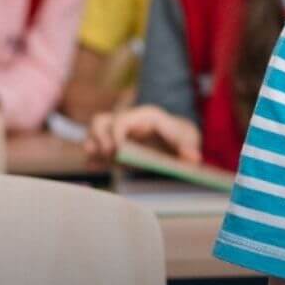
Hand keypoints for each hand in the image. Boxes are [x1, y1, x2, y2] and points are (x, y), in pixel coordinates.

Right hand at [83, 104, 202, 163]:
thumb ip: (190, 147)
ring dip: (92, 146)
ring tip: (100, 160)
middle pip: (99, 121)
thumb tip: (193, 158)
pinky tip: (94, 167)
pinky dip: (92, 158)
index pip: (121, 120)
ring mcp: (116, 132)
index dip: (116, 135)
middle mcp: (126, 120)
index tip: (118, 152)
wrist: (177, 138)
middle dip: (98, 138)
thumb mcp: (189, 139)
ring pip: (93, 132)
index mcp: (144, 116)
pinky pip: (93, 147)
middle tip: (108, 156)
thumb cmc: (181, 136)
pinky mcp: (111, 145)